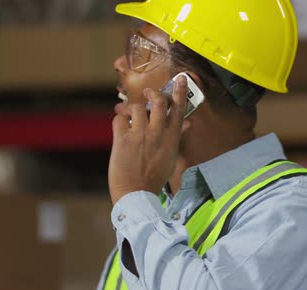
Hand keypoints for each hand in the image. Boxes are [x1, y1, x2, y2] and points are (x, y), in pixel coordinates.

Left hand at [108, 76, 187, 204]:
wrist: (136, 194)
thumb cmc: (154, 177)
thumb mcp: (171, 157)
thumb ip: (177, 136)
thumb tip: (188, 122)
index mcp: (171, 139)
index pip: (178, 110)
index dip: (179, 92)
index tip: (180, 79)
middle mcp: (156, 134)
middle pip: (157, 102)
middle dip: (152, 93)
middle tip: (148, 93)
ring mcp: (139, 136)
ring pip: (136, 108)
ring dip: (132, 109)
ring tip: (130, 115)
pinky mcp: (122, 140)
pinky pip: (119, 118)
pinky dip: (119, 118)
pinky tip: (120, 125)